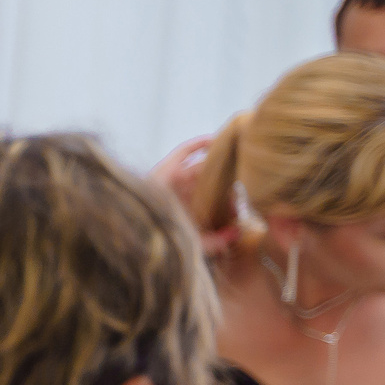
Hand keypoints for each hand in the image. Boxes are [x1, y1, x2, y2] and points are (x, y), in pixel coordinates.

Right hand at [146, 135, 235, 256]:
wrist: (136, 228)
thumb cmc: (161, 238)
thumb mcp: (194, 244)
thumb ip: (216, 242)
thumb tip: (239, 231)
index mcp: (188, 211)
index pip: (214, 199)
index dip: (231, 197)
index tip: (248, 196)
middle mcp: (183, 193)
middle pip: (210, 179)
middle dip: (227, 176)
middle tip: (246, 171)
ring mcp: (174, 179)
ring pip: (200, 164)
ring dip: (217, 158)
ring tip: (236, 150)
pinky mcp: (166, 167)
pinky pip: (185, 151)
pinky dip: (200, 144)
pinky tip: (216, 140)